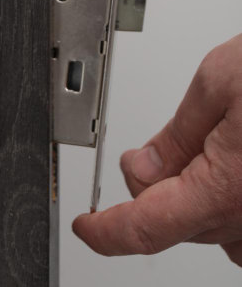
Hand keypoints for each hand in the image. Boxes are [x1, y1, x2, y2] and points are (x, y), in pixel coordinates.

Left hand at [73, 34, 241, 265]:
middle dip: (152, 188)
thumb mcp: (219, 84)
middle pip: (178, 222)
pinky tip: (231, 171)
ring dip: (194, 200)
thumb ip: (177, 135)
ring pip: (216, 230)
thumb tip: (145, 168)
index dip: (109, 232)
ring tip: (205, 152)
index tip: (89, 228)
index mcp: (230, 187)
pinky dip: (229, 208)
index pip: (148, 226)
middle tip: (149, 152)